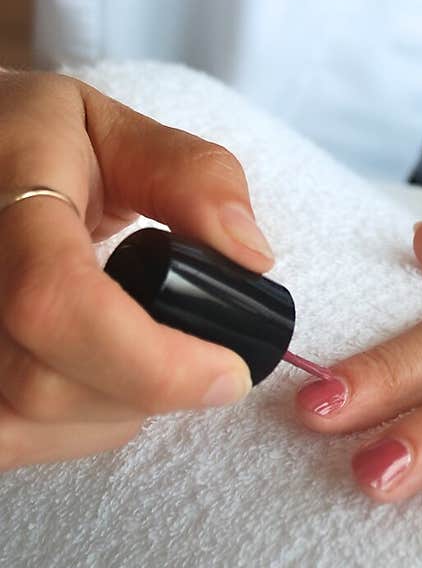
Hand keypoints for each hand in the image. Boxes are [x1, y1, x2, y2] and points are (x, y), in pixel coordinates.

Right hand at [0, 69, 272, 469]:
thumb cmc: (26, 143)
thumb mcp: (111, 127)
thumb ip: (190, 176)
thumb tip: (250, 257)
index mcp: (3, 194)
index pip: (57, 302)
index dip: (151, 360)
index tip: (229, 372)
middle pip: (45, 385)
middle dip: (146, 386)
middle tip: (192, 351)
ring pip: (25, 426)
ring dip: (110, 410)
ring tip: (131, 345)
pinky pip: (9, 440)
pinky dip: (71, 426)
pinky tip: (86, 371)